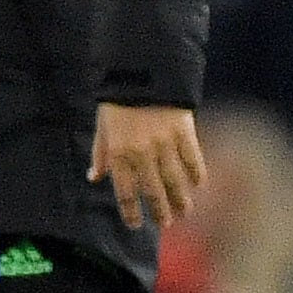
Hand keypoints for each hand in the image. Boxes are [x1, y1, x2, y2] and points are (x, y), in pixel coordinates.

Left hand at [89, 102, 205, 229]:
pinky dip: (197, 174)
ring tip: (184, 212)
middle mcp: (142, 152)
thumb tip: (94, 178)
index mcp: (120, 152)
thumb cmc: (119, 99)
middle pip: (153, 191)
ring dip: (180, 199)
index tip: (136, 224)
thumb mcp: (103, 126)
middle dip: (160, 211)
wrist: (144, 69)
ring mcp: (165, 143)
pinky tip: (198, 185)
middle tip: (166, 224)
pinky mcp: (184, 131)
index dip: (131, 212)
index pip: (125, 192)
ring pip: (175, 180)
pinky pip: (193, 159)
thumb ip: (101, 154)